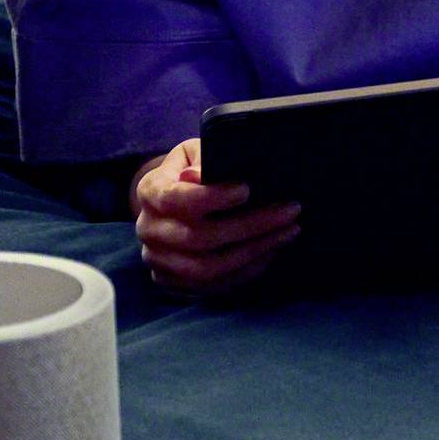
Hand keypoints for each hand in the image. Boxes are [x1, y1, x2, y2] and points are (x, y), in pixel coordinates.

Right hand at [131, 137, 301, 294]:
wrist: (171, 202)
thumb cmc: (191, 169)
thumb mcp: (194, 153)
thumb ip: (202, 160)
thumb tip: (201, 174)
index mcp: (150, 192)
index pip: (176, 200)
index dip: (212, 197)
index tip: (246, 189)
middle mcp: (149, 230)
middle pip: (199, 238)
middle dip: (251, 226)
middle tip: (290, 211)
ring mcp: (159, 261)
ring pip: (207, 268)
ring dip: (254, 251)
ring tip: (288, 232)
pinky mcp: (174, 282)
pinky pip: (213, 285)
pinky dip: (247, 270)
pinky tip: (271, 250)